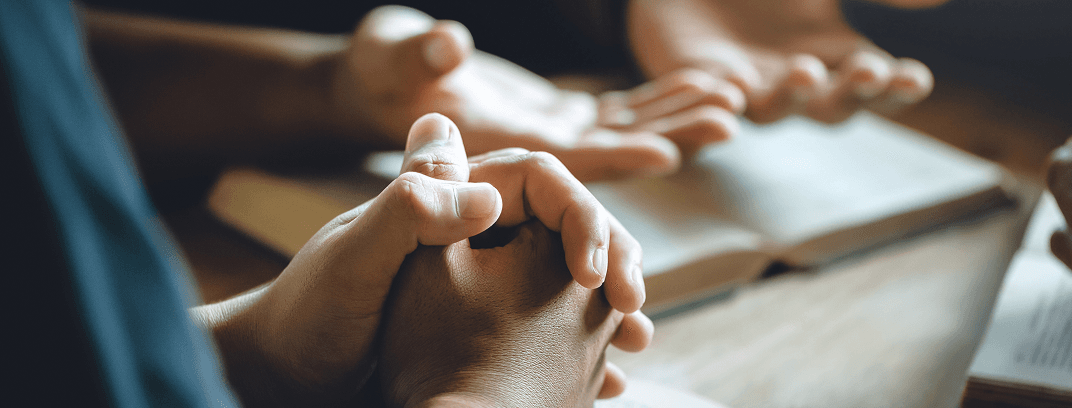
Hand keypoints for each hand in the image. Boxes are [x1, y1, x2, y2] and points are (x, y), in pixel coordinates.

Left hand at [193, 113, 648, 405]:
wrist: (285, 379)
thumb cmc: (307, 315)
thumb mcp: (354, 258)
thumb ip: (411, 209)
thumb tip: (492, 192)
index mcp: (448, 197)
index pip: (539, 180)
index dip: (580, 214)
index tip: (590, 270)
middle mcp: (472, 232)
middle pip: (565, 226)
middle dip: (610, 258)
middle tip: (632, 305)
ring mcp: (482, 281)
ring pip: (567, 279)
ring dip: (608, 305)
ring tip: (639, 339)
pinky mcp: (482, 329)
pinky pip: (549, 329)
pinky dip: (583, 349)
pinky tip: (608, 379)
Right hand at [332, 6, 741, 179]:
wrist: (378, 81)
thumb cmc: (375, 71)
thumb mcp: (390, 58)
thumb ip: (418, 58)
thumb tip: (450, 45)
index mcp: (495, 148)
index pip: (563, 163)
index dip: (614, 159)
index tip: (666, 153)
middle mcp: (535, 153)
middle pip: (613, 151)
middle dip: (672, 134)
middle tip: (731, 118)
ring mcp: (553, 136)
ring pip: (626, 133)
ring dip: (677, 117)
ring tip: (732, 98)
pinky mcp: (561, 118)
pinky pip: (621, 113)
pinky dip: (659, 100)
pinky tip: (699, 82)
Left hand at [627, 0, 932, 123]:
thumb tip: (941, 0)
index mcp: (836, 57)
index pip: (879, 85)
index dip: (898, 87)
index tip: (916, 79)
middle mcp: (796, 83)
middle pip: (833, 107)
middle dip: (853, 93)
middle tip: (869, 72)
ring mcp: (748, 88)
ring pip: (772, 110)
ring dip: (792, 97)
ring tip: (805, 71)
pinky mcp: (698, 82)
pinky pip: (708, 103)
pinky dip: (720, 99)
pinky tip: (730, 88)